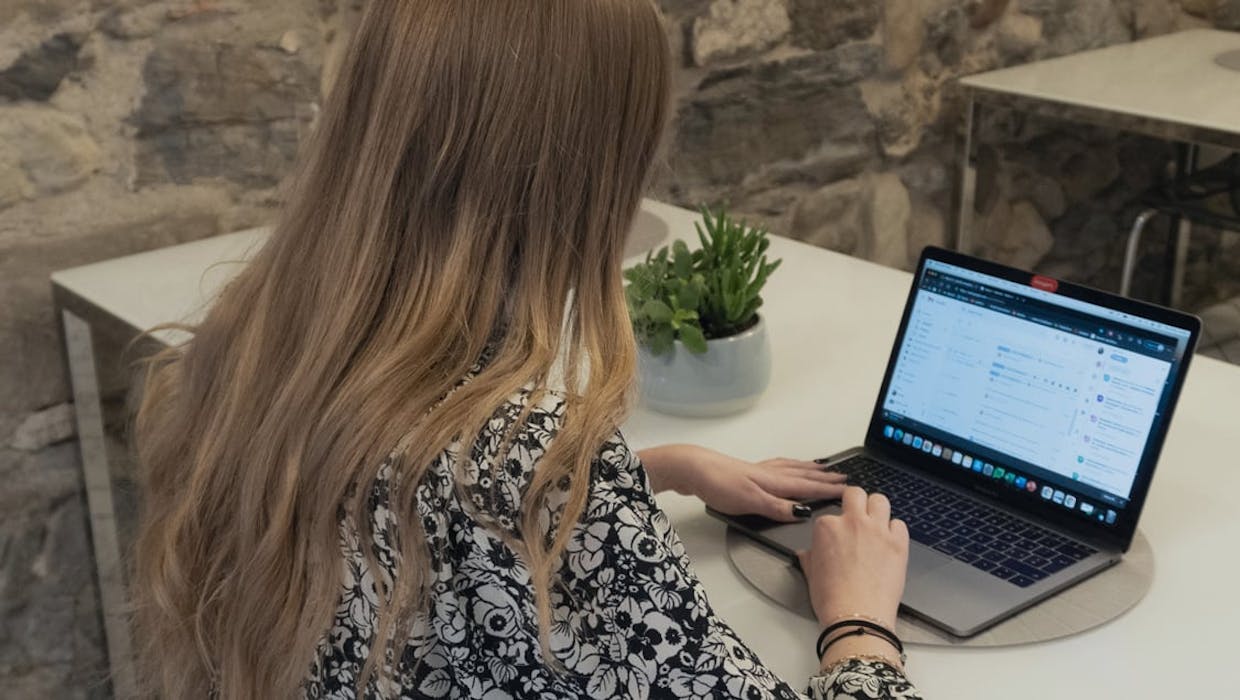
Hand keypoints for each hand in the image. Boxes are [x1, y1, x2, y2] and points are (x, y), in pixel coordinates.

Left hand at [638, 444, 846, 521]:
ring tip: (821, 467)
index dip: (828, 489)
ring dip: (808, 469)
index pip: (807, 486)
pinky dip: (789, 466)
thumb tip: (803, 513)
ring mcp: (758, 471)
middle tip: (843, 476)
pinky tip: (784, 468)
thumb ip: (777, 508)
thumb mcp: (750, 502)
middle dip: (824, 477)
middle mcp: (769, 474)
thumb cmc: (719, 484)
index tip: (848, 489)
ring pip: (791, 468)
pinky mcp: (746, 472)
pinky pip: (778, 466)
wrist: (692, 469)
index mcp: (774, 482)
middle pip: (803, 475)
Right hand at [797, 486, 908, 629]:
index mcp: (827, 528)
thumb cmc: (833, 600)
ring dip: (877, 509)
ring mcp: (878, 530)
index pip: (830, 515)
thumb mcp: (812, 575)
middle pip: (856, 494)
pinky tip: (890, 541)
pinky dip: (895, 530)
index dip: (834, 526)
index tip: (837, 536)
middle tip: (857, 514)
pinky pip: (900, 524)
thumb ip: (809, 558)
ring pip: (880, 500)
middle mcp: (853, 522)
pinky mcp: (898, 543)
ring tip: (876, 523)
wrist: (857, 617)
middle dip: (856, 501)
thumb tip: (806, 553)